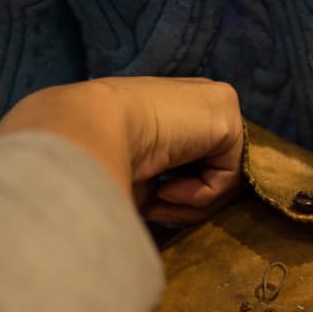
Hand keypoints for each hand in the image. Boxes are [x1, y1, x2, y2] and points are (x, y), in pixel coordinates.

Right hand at [0, 77, 244, 222]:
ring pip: (225, 177)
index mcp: (171, 113)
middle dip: (188, 202)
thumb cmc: (96, 161)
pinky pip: (229, 173)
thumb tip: (177, 211)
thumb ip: (169, 188)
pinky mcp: (225, 107)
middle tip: (155, 209)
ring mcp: (212, 100)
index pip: (199, 163)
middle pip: (217, 171)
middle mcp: (195, 102)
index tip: (150, 206)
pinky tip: (168, 187)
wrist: (82, 137)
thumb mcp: (139, 179)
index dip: (180, 195)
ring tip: (158, 197)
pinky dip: (201, 193)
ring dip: (191, 202)